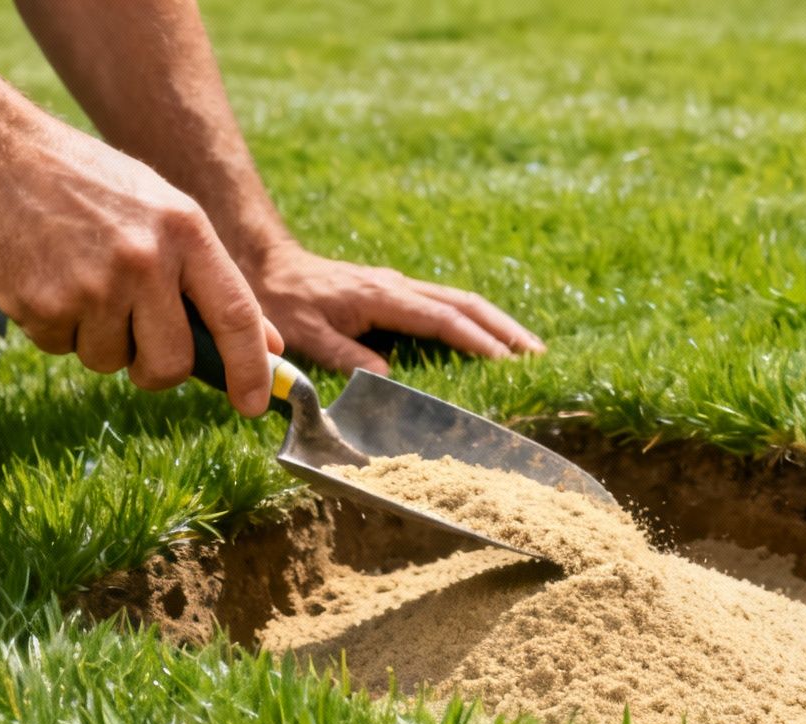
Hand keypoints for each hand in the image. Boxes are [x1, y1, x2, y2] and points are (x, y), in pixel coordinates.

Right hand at [0, 121, 281, 415]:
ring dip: (94, 339)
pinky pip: (59, 347)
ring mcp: (93, 284)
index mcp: (185, 231)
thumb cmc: (87, 184)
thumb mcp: (163, 212)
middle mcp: (146, 260)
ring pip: (109, 360)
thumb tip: (266, 345)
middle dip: (155, 369)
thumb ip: (213, 278)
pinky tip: (42, 276)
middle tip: (137, 348)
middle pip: (171, 362)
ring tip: (76, 280)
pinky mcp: (42, 303)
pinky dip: (52, 325)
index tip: (253, 404)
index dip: (250, 369)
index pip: (236, 315)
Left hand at [242, 245, 544, 374]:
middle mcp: (399, 286)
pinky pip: (447, 306)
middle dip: (505, 329)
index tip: (508, 362)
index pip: (442, 319)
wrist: (266, 263)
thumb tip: (388, 378)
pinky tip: (488, 340)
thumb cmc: (284, 300)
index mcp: (383, 296)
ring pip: (461, 301)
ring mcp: (400, 287)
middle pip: (466, 304)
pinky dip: (476, 322)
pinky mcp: (397, 292)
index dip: (477, 341)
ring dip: (497, 324)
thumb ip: (346, 356)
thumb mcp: (307, 335)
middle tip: (538, 356)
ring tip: (528, 350)